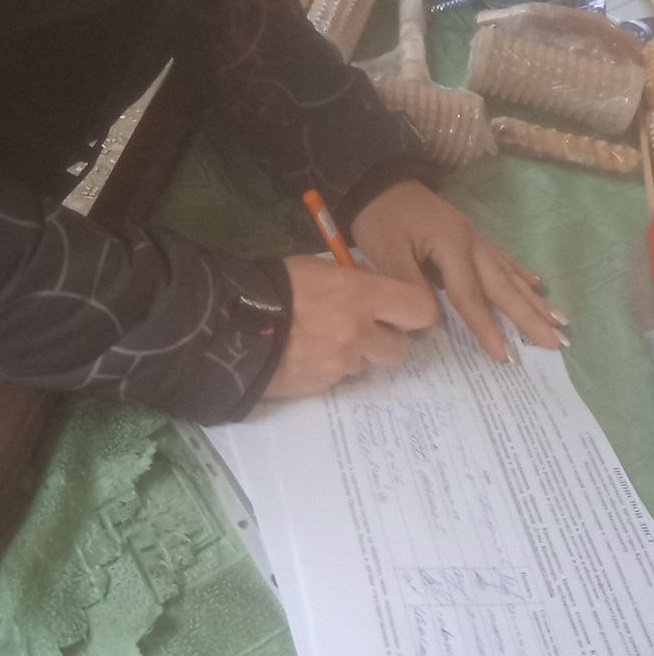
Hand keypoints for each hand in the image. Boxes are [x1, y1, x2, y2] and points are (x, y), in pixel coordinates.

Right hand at [264, 255, 438, 397]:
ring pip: (367, 365)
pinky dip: (329, 369)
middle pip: (399, 348)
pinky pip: (339, 379)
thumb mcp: (321, 269)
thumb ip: (355, 281)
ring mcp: (341, 363)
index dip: (417, 314)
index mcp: (362, 295)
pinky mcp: (321, 386)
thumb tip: (375, 289)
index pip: (420, 311)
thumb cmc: (276, 284)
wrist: (231, 323)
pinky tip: (306, 355)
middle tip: (363, 330)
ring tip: (325, 341)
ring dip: (356, 356)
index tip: (406, 313)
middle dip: (384, 341)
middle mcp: (359, 332)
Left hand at [350, 180, 567, 361]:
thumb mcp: (387, 253)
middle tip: (558, 342)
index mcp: (452, 248)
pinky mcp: (468, 234)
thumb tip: (435, 323)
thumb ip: (412, 287)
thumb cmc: (380, 218)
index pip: (472, 297)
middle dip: (531, 317)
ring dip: (534, 299)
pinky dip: (520, 272)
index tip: (506, 357)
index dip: (487, 328)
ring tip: (560, 319)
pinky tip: (537, 283)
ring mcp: (473, 237)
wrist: (377, 180)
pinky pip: (501, 257)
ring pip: (509, 274)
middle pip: (503, 287)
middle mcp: (472, 243)